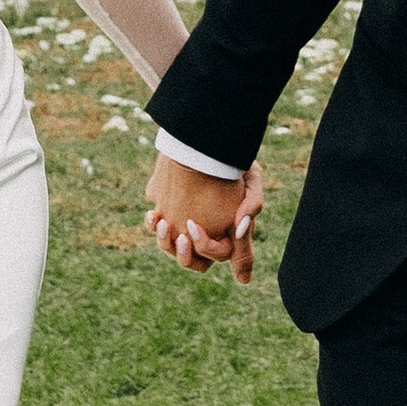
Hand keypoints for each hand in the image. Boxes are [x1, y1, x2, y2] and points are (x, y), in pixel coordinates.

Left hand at [145, 152, 263, 284]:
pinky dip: (153, 226)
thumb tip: (239, 229)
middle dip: (188, 255)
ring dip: (167, 243)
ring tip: (163, 224)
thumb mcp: (251, 177)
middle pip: (197, 263)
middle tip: (185, 234)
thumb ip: (253, 203)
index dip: (224, 258)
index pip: (233, 257)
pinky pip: (157, 230)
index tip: (207, 238)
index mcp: (231, 232)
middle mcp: (208, 234)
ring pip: (173, 250)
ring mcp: (185, 227)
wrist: (201, 142)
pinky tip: (154, 214)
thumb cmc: (231, 161)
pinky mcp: (167, 213)